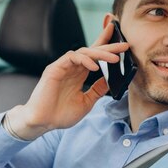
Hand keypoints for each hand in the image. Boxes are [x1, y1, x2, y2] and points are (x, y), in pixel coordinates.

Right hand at [6, 22, 128, 139]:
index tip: (123, 45)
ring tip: (115, 58)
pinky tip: (95, 67)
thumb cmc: (60, 115)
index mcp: (78, 75)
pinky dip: (84, 60)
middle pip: (91, 51)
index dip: (107, 49)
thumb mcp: (86, 102)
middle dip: (108, 46)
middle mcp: (71, 68)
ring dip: (100, 53)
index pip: (94, 57)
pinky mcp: (54, 69)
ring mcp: (63, 67)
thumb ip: (97, 90)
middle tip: (124, 45)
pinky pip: (71, 57)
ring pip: (83, 52)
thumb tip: (111, 80)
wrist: (42, 122)